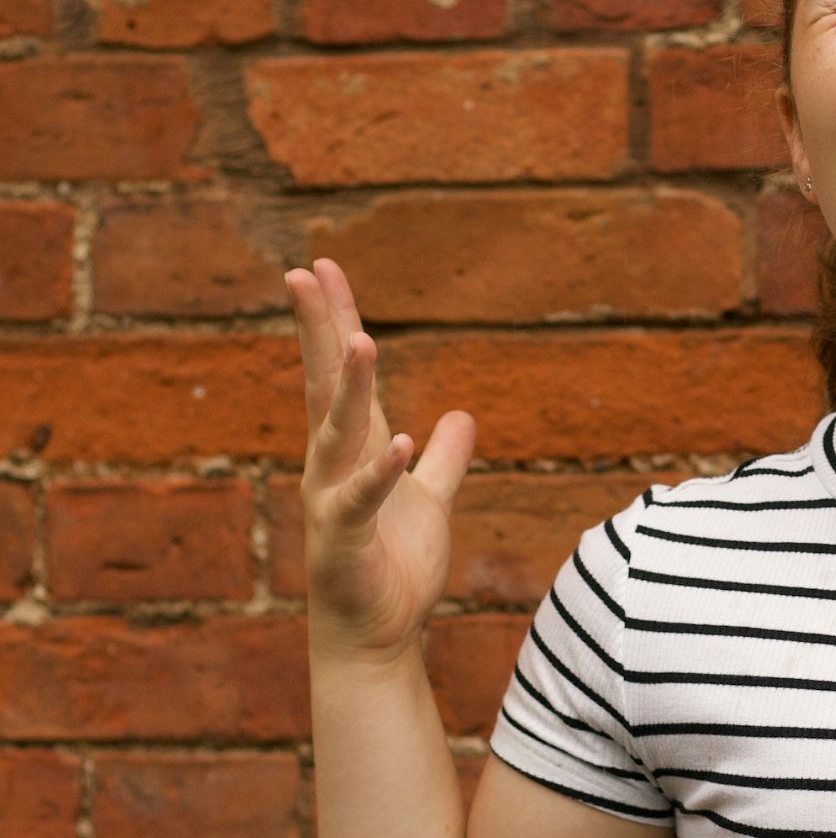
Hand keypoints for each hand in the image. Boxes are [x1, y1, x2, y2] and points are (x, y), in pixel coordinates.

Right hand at [288, 258, 475, 664]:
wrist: (378, 638)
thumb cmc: (395, 568)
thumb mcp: (430, 500)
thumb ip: (444, 459)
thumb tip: (461, 416)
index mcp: (353, 448)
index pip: (342, 373)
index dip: (335, 320)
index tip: (323, 267)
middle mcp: (332, 465)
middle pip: (325, 385)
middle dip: (319, 330)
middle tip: (304, 274)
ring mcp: (332, 500)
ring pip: (337, 432)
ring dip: (351, 388)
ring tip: (362, 339)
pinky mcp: (343, 540)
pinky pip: (361, 499)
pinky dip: (380, 471)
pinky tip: (399, 440)